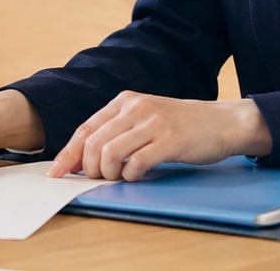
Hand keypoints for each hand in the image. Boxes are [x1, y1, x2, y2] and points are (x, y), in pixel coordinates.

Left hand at [49, 92, 272, 180]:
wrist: (222, 122)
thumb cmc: (181, 124)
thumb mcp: (145, 117)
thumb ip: (118, 130)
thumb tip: (84, 157)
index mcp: (124, 100)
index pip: (85, 128)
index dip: (68, 153)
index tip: (57, 172)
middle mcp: (135, 107)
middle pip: (93, 143)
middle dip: (87, 168)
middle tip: (97, 179)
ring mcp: (153, 122)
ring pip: (110, 153)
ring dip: (108, 173)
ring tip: (118, 177)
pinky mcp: (169, 141)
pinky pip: (137, 163)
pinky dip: (131, 175)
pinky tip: (138, 175)